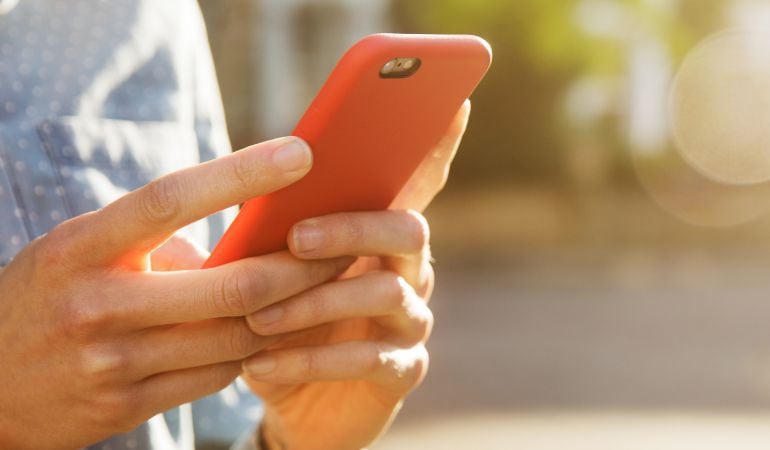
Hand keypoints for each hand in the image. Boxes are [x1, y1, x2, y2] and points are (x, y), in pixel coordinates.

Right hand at [0, 137, 350, 448]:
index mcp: (82, 246)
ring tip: (331, 285)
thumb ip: (160, 244)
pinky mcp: (128, 406)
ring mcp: (113, 363)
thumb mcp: (82, 250)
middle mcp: (97, 304)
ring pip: (237, 337)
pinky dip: (257, 351)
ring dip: (294, 312)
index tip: (301, 153)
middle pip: (232, 285)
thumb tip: (247, 242)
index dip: (242, 174)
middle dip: (303, 266)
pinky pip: (218, 377)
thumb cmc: (48, 295)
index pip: (172, 199)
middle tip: (346, 243)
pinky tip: (281, 331)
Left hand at [242, 102, 470, 449]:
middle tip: (295, 236)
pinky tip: (261, 364)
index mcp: (381, 235)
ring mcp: (411, 321)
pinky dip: (311, 359)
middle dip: (352, 227)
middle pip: (406, 229)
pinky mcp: (401, 371)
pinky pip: (368, 358)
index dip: (438, 145)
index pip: (418, 183)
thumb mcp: (274, 272)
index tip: (454, 103)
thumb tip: (261, 183)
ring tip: (257, 317)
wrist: (292, 400)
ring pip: (386, 292)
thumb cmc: (285, 320)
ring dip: (316, 301)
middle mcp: (410, 270)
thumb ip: (280, 230)